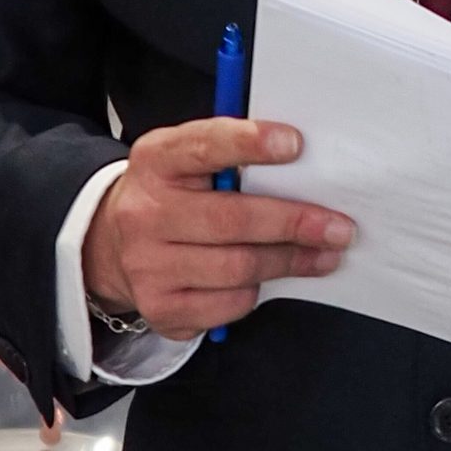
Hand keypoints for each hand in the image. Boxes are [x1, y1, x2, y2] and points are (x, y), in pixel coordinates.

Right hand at [82, 118, 354, 341]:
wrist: (111, 242)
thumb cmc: (173, 190)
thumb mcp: (186, 156)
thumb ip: (231, 153)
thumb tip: (306, 159)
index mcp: (156, 160)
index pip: (205, 145)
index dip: (250, 143)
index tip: (295, 144)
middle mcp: (144, 212)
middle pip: (231, 220)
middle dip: (294, 223)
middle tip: (339, 228)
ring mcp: (148, 265)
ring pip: (236, 267)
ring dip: (290, 261)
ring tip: (325, 254)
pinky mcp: (160, 308)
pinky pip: (227, 303)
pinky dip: (257, 290)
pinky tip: (273, 277)